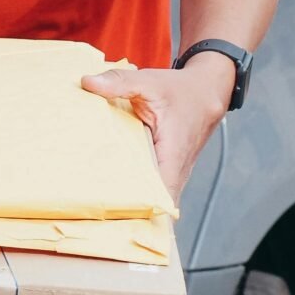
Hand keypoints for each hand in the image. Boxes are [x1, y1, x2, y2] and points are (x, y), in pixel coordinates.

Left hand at [81, 53, 234, 202]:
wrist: (207, 91)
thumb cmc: (180, 90)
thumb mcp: (149, 82)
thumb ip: (119, 82)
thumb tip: (88, 82)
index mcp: (173, 153)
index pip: (160, 193)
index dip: (140, 207)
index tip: (113, 212)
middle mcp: (176, 170)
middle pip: (153, 203)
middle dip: (127, 210)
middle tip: (92, 211)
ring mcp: (174, 173)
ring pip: (153, 198)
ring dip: (131, 203)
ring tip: (96, 206)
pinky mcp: (168, 170)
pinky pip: (152, 187)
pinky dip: (135, 190)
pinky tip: (110, 189)